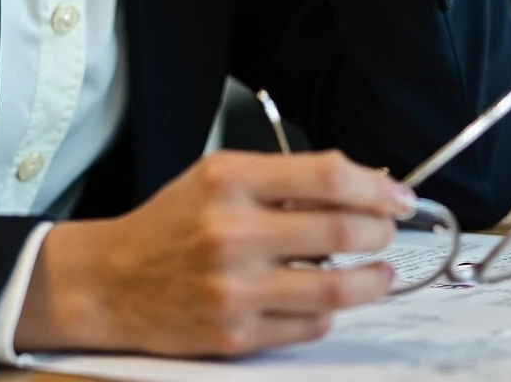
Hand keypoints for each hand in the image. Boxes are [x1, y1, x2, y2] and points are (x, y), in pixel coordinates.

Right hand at [15, 147, 411, 358]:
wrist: (113, 280)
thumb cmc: (171, 223)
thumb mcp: (216, 176)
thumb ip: (282, 179)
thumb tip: (359, 184)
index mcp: (230, 179)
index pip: (327, 176)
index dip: (376, 186)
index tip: (397, 193)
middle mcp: (234, 232)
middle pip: (342, 231)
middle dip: (381, 230)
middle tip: (388, 229)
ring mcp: (237, 289)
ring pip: (336, 289)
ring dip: (372, 280)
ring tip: (379, 271)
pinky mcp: (238, 335)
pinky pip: (310, 326)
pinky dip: (329, 312)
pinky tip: (326, 298)